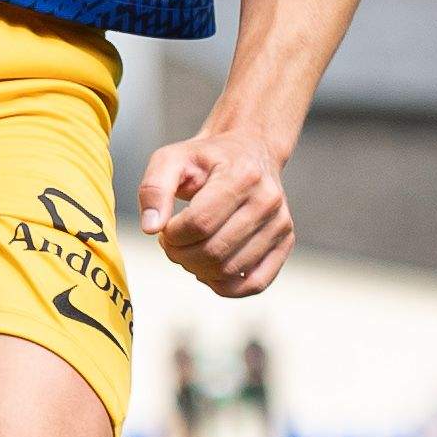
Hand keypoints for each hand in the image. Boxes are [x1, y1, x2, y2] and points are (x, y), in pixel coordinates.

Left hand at [138, 128, 294, 299]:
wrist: (249, 149)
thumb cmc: (207, 158)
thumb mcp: (172, 159)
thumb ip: (154, 189)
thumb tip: (150, 228)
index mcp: (242, 175)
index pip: (199, 223)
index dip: (172, 235)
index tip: (165, 228)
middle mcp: (268, 200)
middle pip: (214, 251)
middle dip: (181, 255)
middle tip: (171, 243)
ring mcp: (280, 223)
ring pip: (230, 270)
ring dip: (198, 270)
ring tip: (189, 250)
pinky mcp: (285, 242)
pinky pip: (256, 283)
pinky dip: (226, 287)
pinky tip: (209, 271)